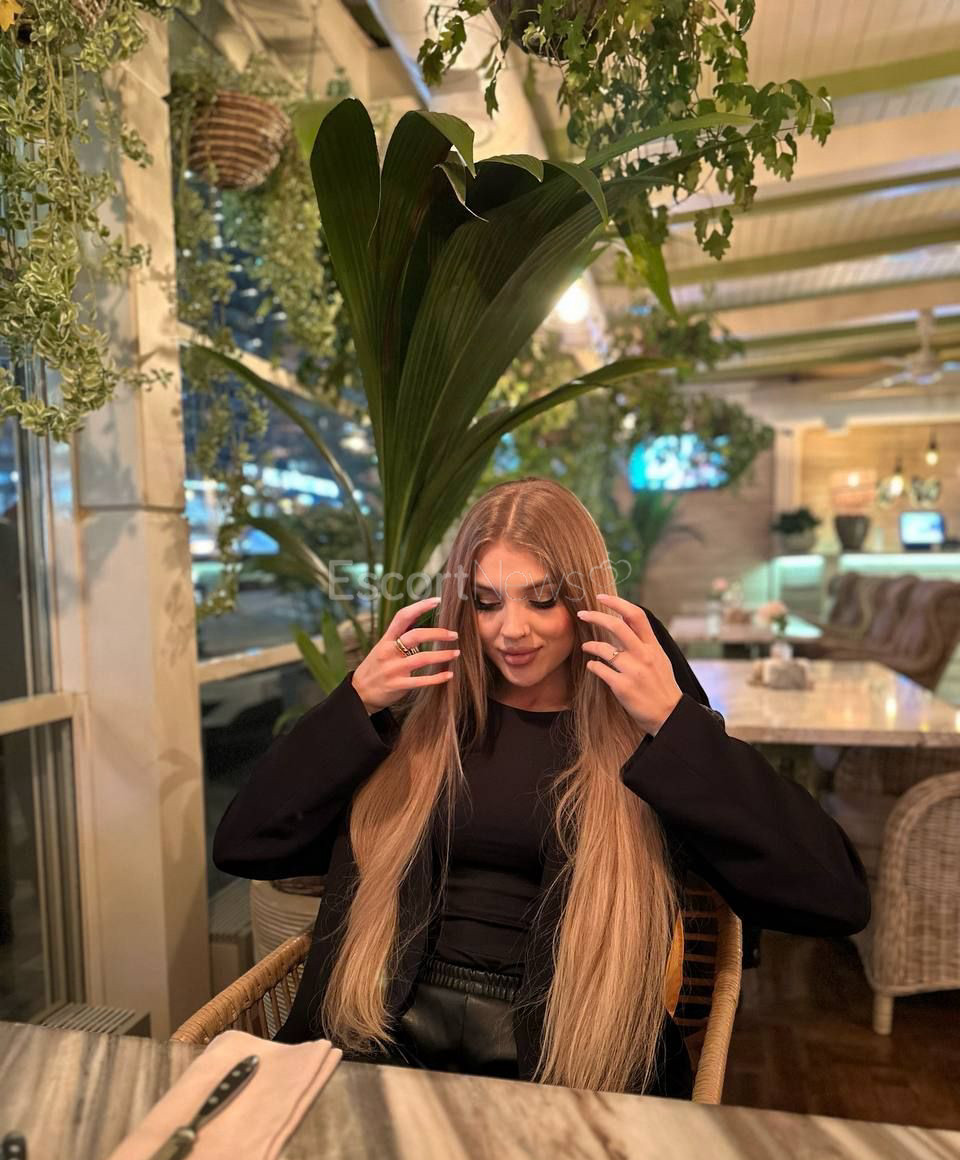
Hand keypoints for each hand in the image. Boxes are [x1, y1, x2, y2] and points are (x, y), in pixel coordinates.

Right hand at [352, 597, 459, 714]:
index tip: (437, 601)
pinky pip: (422, 680)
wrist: (359, 694)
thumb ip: (398, 636)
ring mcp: (394, 669)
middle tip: (454, 634)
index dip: (420, 607)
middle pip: (416, 636)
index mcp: (385, 640)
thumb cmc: (375, 667)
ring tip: (456, 653)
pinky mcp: (398, 685)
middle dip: (437, 634)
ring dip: (443, 655)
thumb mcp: (382, 648)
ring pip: (422, 658)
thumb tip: (419, 619)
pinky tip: (449, 675)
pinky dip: (438, 678)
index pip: (402, 617)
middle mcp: (389, 652)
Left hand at [576, 594, 681, 735]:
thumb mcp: (659, 659)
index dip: (617, 603)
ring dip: (591, 645)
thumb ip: (644, 642)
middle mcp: (644, 656)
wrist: (669, 715)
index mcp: (653, 647)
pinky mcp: (623, 687)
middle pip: (617, 626)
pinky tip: (592, 666)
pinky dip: (593, 666)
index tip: (602, 597)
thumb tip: (625, 621)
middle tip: (582, 614)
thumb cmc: (662, 686)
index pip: (636, 616)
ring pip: (605, 649)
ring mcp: (634, 671)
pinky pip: (601, 670)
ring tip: (585, 646)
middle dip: (596, 616)